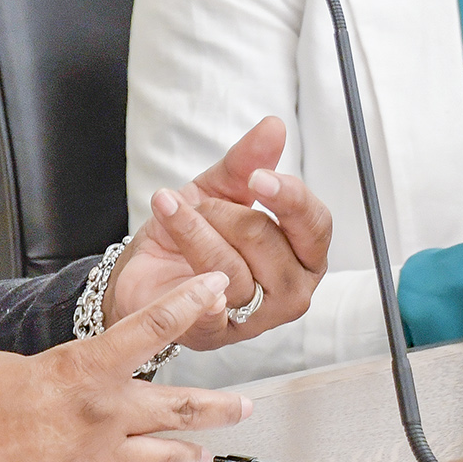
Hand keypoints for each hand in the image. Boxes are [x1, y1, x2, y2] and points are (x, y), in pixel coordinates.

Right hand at [0, 274, 252, 461]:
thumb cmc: (6, 386)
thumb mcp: (62, 358)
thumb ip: (107, 369)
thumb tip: (142, 372)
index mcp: (91, 367)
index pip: (154, 327)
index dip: (190, 303)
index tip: (217, 287)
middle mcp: (103, 411)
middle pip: (182, 407)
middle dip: (222, 407)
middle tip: (246, 405)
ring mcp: (99, 454)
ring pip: (168, 455)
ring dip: (192, 451)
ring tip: (206, 451)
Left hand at [106, 116, 332, 350]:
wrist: (148, 272)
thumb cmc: (196, 232)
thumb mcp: (220, 187)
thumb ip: (248, 161)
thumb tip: (274, 127)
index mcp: (304, 253)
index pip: (314, 224)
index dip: (287, 197)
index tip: (257, 177)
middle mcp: (291, 289)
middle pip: (267, 241)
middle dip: (224, 212)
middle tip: (200, 203)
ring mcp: (256, 317)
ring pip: (231, 267)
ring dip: (193, 230)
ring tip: (171, 212)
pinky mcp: (218, 334)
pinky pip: (209, 307)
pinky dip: (199, 287)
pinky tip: (190, 270)